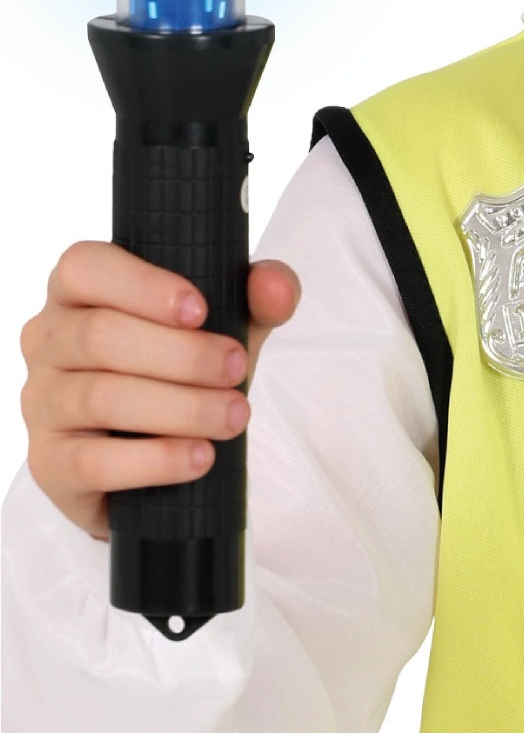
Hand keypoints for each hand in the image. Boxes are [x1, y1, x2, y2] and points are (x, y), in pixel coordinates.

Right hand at [19, 244, 300, 539]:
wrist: (164, 448)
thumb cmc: (185, 364)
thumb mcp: (229, 321)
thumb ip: (259, 294)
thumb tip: (274, 285)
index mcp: (81, 290)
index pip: (85, 268)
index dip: (142, 286)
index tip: (201, 310)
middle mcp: (48, 341)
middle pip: (100, 336)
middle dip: (183, 355)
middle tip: (237, 368)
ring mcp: (41, 404)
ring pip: (100, 398)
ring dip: (181, 408)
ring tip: (234, 416)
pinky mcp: (50, 464)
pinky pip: (93, 463)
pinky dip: (155, 460)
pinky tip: (199, 457)